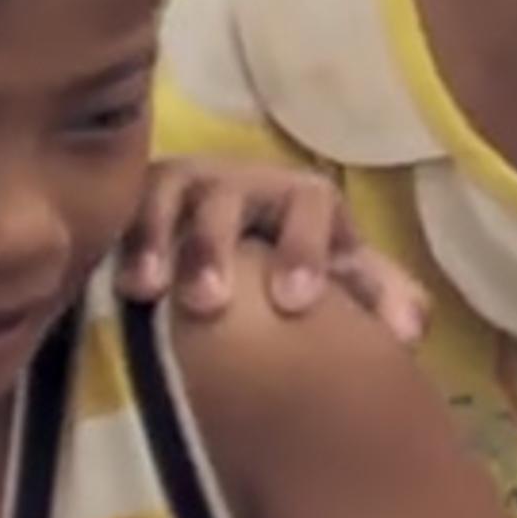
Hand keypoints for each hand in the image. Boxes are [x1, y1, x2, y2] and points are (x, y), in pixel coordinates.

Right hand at [115, 159, 426, 342]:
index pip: (311, 204)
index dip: (306, 248)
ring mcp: (185, 189)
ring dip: (156, 238)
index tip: (296, 304)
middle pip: (230, 196)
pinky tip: (109, 280)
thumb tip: (407, 332)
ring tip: (145, 291)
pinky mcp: (136, 202)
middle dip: (217, 246)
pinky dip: (117, 239)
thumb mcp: (341, 279)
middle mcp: (243, 185)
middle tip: (209, 304)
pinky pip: (121, 207)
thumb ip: (379, 299)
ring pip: (169, 194)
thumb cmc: (299, 268)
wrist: (241, 252)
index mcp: (302, 200)